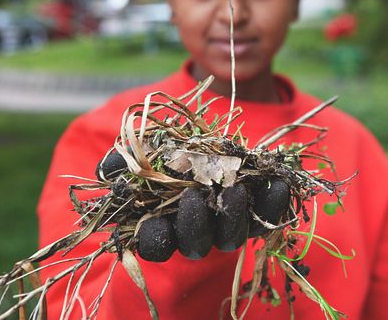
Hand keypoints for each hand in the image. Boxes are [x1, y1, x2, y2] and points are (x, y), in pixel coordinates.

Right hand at [96, 150, 291, 261]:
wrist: (205, 143)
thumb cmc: (160, 150)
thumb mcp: (137, 151)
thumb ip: (120, 162)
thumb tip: (109, 168)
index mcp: (162, 225)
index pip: (155, 244)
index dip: (155, 237)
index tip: (155, 221)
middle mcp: (194, 231)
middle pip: (195, 243)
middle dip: (195, 223)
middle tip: (196, 196)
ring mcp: (225, 224)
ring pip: (229, 234)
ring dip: (233, 214)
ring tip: (235, 187)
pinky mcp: (254, 214)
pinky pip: (265, 216)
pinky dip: (272, 202)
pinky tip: (278, 183)